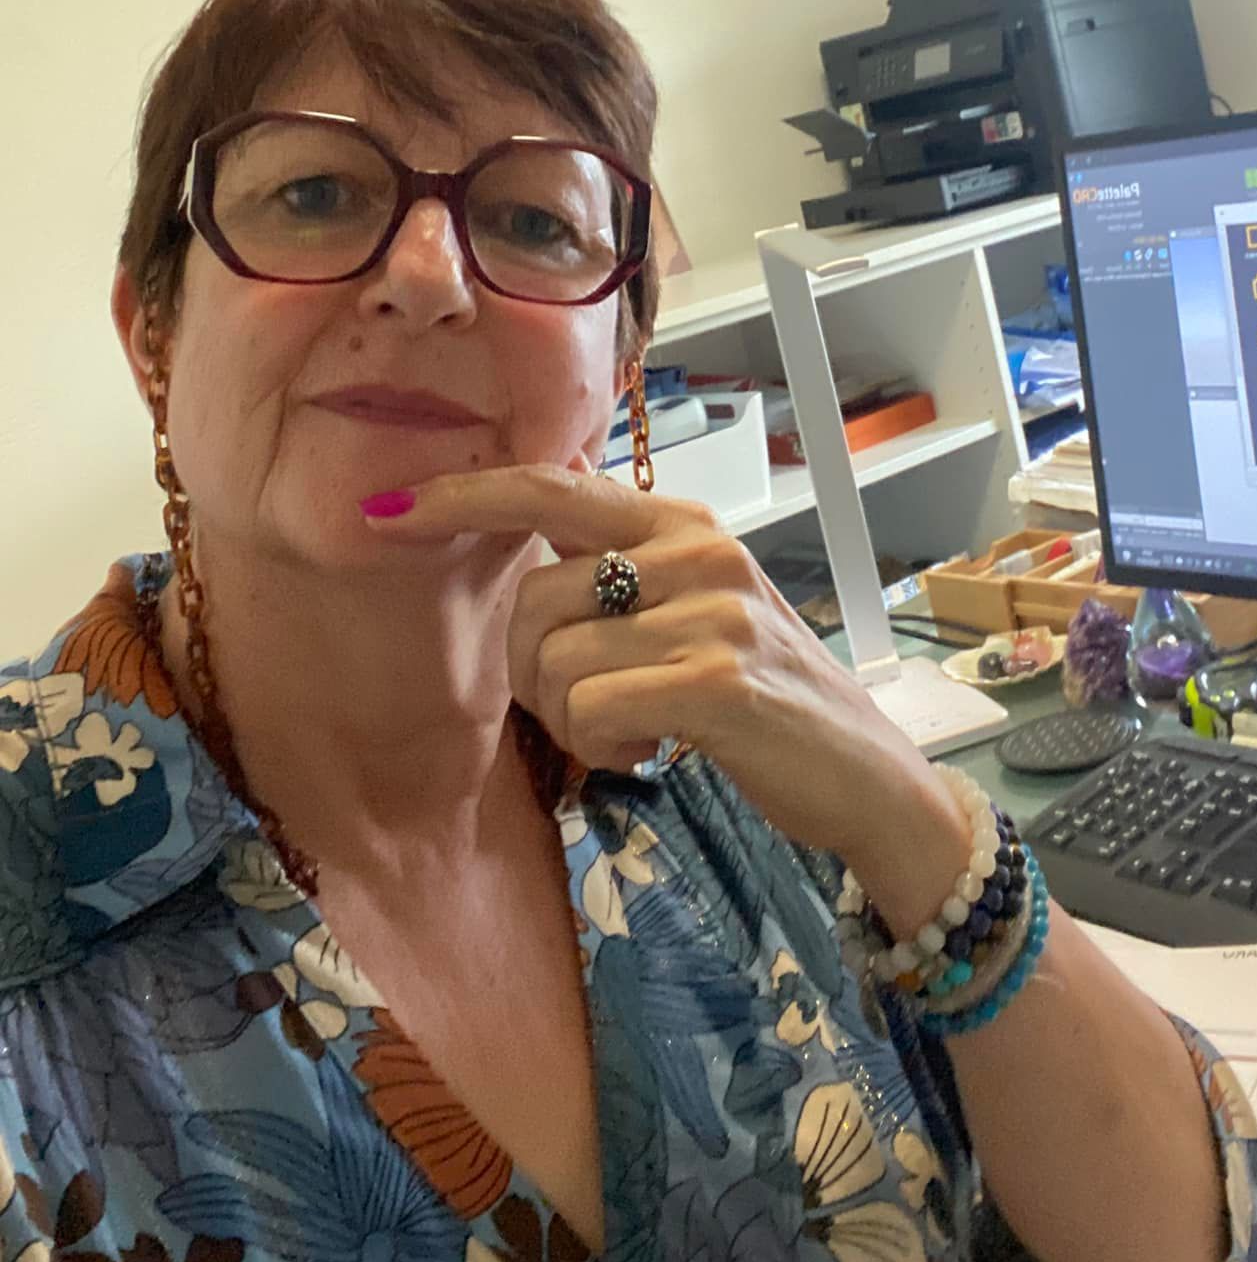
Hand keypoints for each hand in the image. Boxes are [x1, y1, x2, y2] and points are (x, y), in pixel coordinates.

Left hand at [365, 464, 967, 897]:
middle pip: (530, 601)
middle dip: (531, 675)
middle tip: (593, 708)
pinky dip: (605, 747)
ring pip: (553, 665)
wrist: (864, 774)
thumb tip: (519, 557)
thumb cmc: (761, 697)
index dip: (463, 496)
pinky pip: (592, 709)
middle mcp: (697, 548)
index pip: (549, 487)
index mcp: (681, 522)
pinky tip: (653, 752)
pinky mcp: (719, 678)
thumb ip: (620, 574)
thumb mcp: (694, 610)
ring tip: (639, 730)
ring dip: (574, 722)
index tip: (387, 510)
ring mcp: (712, 610)